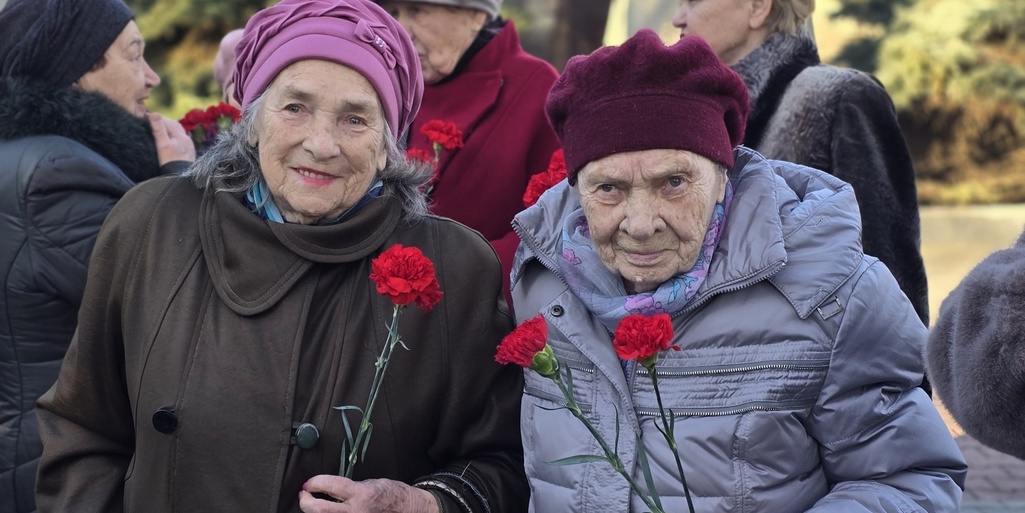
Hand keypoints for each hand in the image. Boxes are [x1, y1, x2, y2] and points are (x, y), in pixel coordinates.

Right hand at [147, 113, 195, 164]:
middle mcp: (187, 140)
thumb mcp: (163, 145)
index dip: (155, 118)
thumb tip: (154, 113)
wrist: (181, 181)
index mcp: (182, 136)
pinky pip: (178, 143)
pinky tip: (165, 144)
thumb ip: (158, 129)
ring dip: (166, 132)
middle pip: (173, 127)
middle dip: (161, 124)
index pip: (167, 121)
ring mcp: (188, 148)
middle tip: (148, 123)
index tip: (143, 116)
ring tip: (155, 132)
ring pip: (176, 135)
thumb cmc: (171, 164)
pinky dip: (171, 140)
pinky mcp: (187, 155)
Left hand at [298, 475, 439, 512]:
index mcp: (362, 494)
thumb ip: (350, 488)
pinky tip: (327, 512)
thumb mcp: (372, 483)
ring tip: (313, 504)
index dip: (315, 482)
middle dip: (306, 501)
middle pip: (319, 510)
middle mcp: (356, 512)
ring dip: (314, 512)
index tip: (309, 482)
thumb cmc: (393, 495)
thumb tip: (329, 489)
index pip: (330, 486)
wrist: (409, 511)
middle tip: (304, 495)